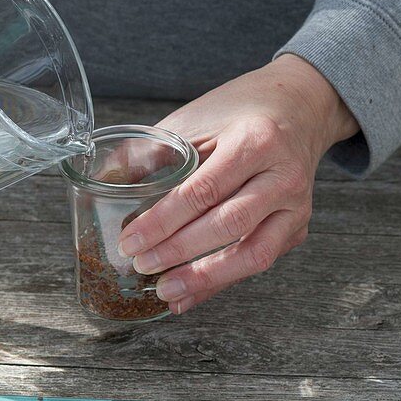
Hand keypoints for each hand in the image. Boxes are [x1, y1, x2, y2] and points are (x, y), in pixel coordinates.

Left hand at [117, 54, 358, 313]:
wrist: (298, 106)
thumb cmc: (239, 112)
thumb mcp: (193, 120)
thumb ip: (150, 152)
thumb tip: (103, 185)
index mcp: (254, 141)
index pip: (203, 190)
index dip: (162, 221)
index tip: (129, 241)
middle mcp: (282, 176)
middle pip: (228, 224)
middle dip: (179, 252)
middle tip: (141, 265)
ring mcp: (295, 205)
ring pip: (253, 254)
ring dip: (205, 279)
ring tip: (165, 291)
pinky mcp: (296, 227)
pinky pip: (259, 260)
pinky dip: (221, 282)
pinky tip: (190, 295)